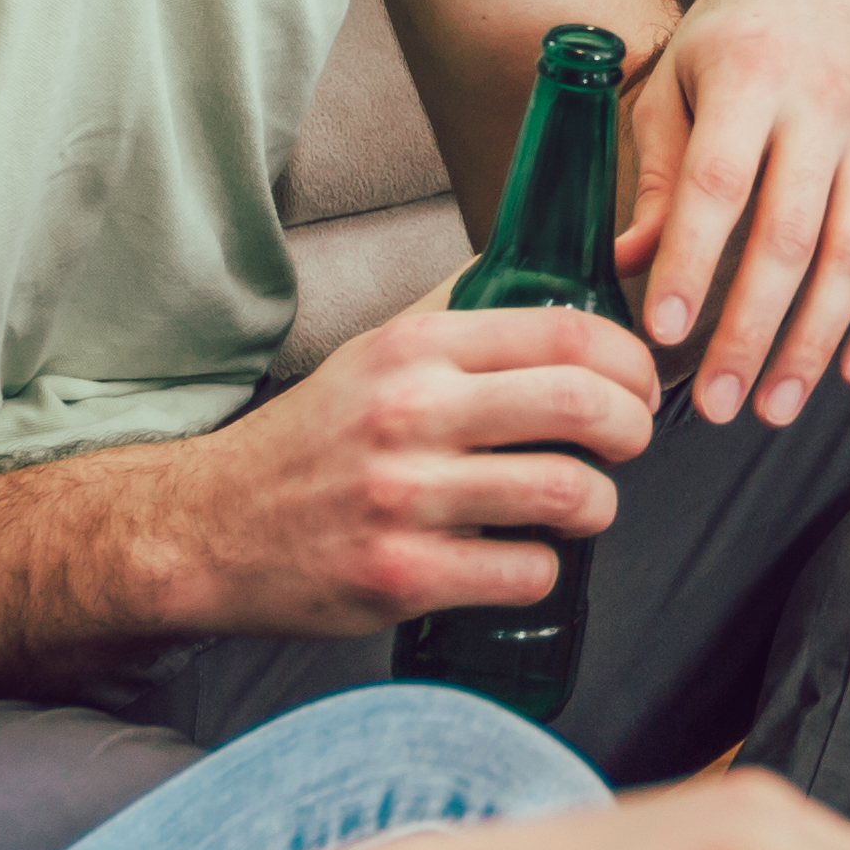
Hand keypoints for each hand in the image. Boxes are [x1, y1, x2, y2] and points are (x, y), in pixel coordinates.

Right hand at [154, 303, 661, 639]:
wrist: (209, 527)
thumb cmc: (309, 442)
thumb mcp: (374, 354)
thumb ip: (457, 318)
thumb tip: (547, 273)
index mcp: (413, 350)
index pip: (563, 331)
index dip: (629, 359)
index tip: (640, 382)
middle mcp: (410, 414)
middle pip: (581, 405)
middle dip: (633, 427)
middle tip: (629, 443)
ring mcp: (406, 498)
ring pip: (568, 494)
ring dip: (598, 505)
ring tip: (582, 505)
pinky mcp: (402, 576)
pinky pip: (526, 573)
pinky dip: (543, 569)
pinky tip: (522, 558)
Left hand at [619, 0, 849, 423]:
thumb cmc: (727, 47)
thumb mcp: (674, 89)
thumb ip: (655, 177)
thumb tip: (625, 268)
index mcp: (751, 76)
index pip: (718, 184)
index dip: (689, 263)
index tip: (661, 335)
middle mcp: (826, 102)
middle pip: (789, 236)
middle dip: (750, 331)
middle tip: (714, 404)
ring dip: (815, 343)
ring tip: (772, 407)